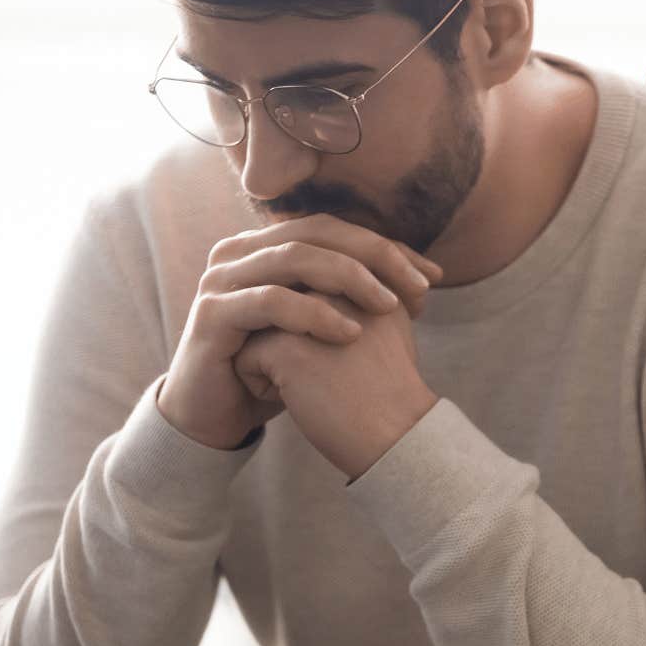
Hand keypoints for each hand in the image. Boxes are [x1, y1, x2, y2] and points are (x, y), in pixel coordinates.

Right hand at [158, 216, 442, 450]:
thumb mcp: (323, 326)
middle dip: (375, 256)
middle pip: (317, 233)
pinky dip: (314, 313)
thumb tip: (427, 275)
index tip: (433, 277)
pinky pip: (270, 302)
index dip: (385, 247)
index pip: (336, 229)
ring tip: (389, 306)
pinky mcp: (212, 315)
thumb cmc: (276, 369)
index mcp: (266, 245)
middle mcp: (240, 252)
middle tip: (419, 286)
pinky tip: (349, 333)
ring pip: (294, 258)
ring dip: (349, 278)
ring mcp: (221, 279)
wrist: (216, 416)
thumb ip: (357, 295)